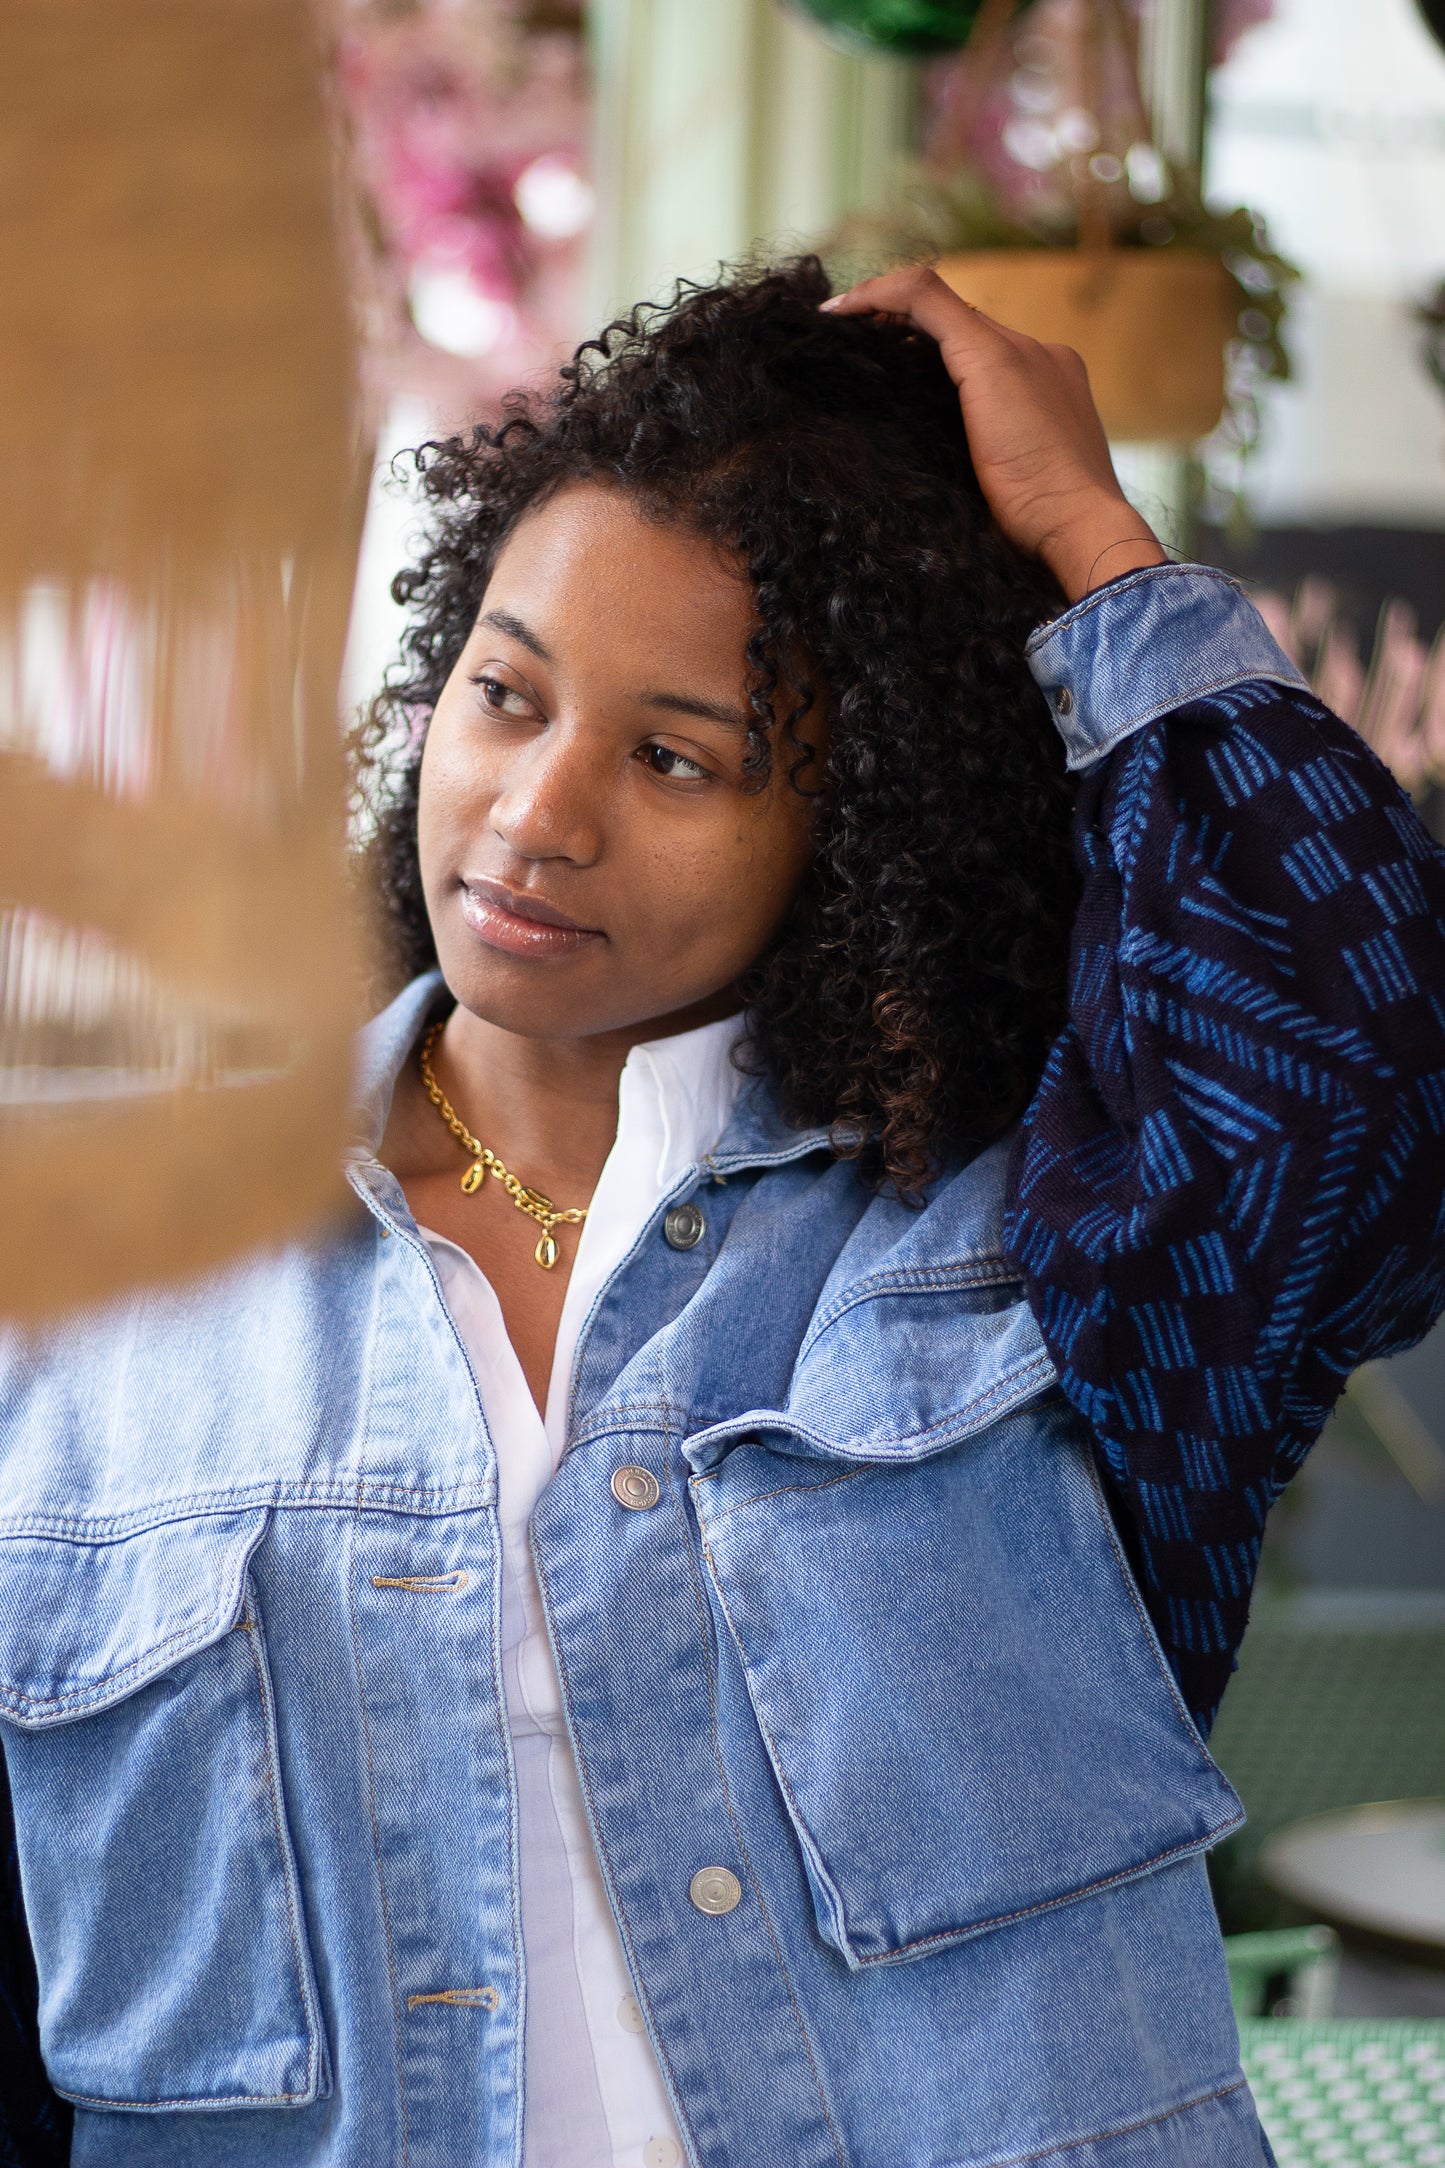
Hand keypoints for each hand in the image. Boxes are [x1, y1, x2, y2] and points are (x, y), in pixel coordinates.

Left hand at [821, 265, 1165, 603]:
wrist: (1081, 530)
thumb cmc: (1044, 532)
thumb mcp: (1007, 490)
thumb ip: (982, 463)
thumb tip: (933, 473)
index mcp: (1050, 384)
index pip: (977, 353)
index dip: (923, 353)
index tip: (879, 371)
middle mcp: (1039, 354)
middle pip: (956, 329)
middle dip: (895, 331)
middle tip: (843, 349)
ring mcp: (1020, 349)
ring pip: (938, 308)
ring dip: (880, 313)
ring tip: (835, 331)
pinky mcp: (991, 355)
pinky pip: (922, 297)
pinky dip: (876, 298)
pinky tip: (837, 315)